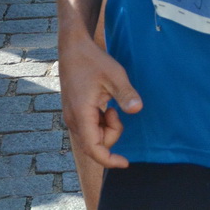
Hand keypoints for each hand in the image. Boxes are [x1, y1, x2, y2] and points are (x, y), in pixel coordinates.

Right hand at [58, 32, 143, 170]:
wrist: (73, 48)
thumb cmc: (92, 60)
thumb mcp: (115, 75)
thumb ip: (125, 94)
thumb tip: (137, 109)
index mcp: (81, 114)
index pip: (93, 149)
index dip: (109, 160)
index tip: (125, 162)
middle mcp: (73, 120)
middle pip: (95, 144)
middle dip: (112, 133)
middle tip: (117, 110)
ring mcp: (72, 117)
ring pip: (93, 136)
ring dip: (107, 127)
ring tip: (110, 104)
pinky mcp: (74, 112)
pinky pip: (90, 127)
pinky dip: (101, 122)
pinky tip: (105, 104)